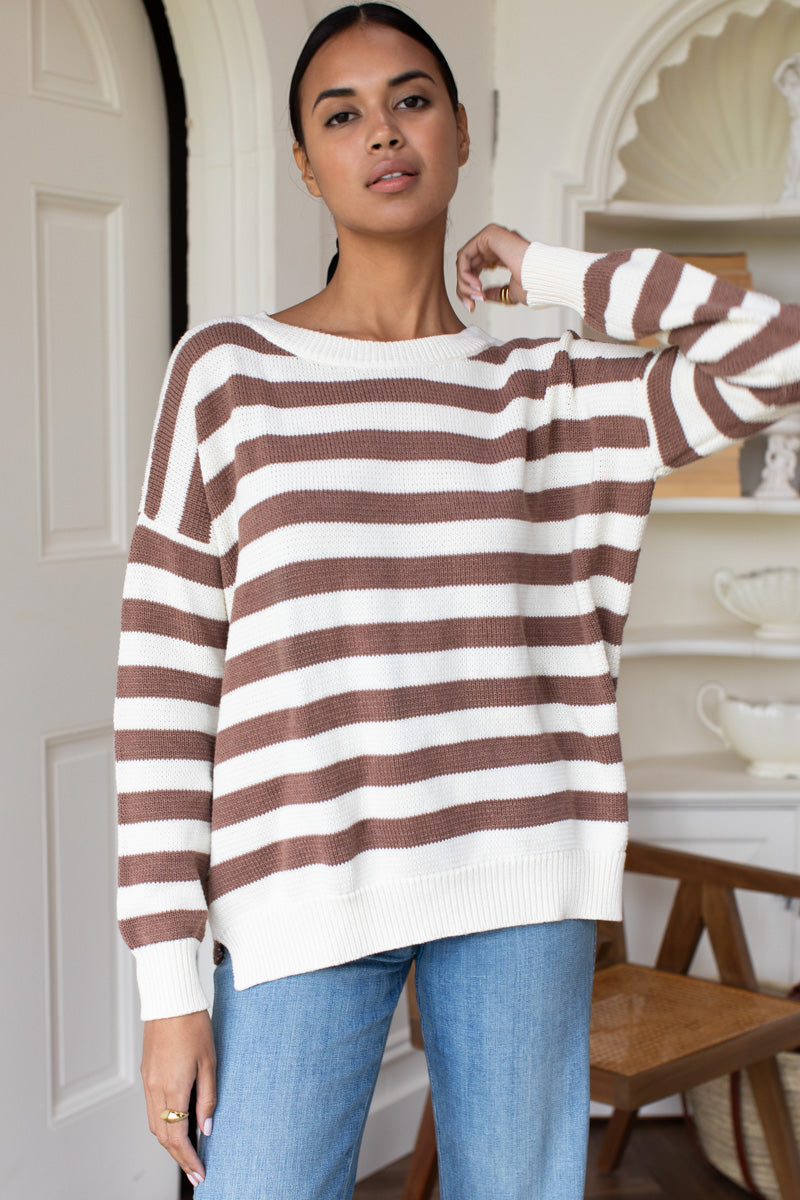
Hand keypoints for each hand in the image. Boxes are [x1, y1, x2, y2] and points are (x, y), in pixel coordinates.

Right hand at [141, 1009, 216, 1188]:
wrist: (170, 999)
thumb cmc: (194, 1025)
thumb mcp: (210, 1062)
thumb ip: (208, 1098)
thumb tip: (206, 1129)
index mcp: (173, 1088)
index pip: (177, 1137)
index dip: (188, 1159)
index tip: (200, 1173)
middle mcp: (155, 1089)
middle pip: (163, 1136)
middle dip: (179, 1157)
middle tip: (195, 1171)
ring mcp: (148, 1081)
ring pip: (155, 1124)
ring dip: (170, 1142)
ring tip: (189, 1153)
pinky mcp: (146, 1073)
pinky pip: (152, 1108)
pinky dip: (163, 1124)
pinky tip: (178, 1125)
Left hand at [456, 223, 529, 312]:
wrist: (545, 278)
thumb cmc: (536, 285)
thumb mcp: (511, 292)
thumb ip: (496, 292)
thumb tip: (483, 295)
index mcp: (503, 254)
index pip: (477, 269)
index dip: (470, 290)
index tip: (473, 307)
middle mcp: (497, 244)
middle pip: (468, 266)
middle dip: (464, 288)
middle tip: (470, 305)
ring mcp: (493, 237)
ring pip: (464, 261)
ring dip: (464, 283)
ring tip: (475, 295)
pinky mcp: (489, 235)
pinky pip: (465, 255)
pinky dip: (464, 273)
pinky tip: (475, 285)